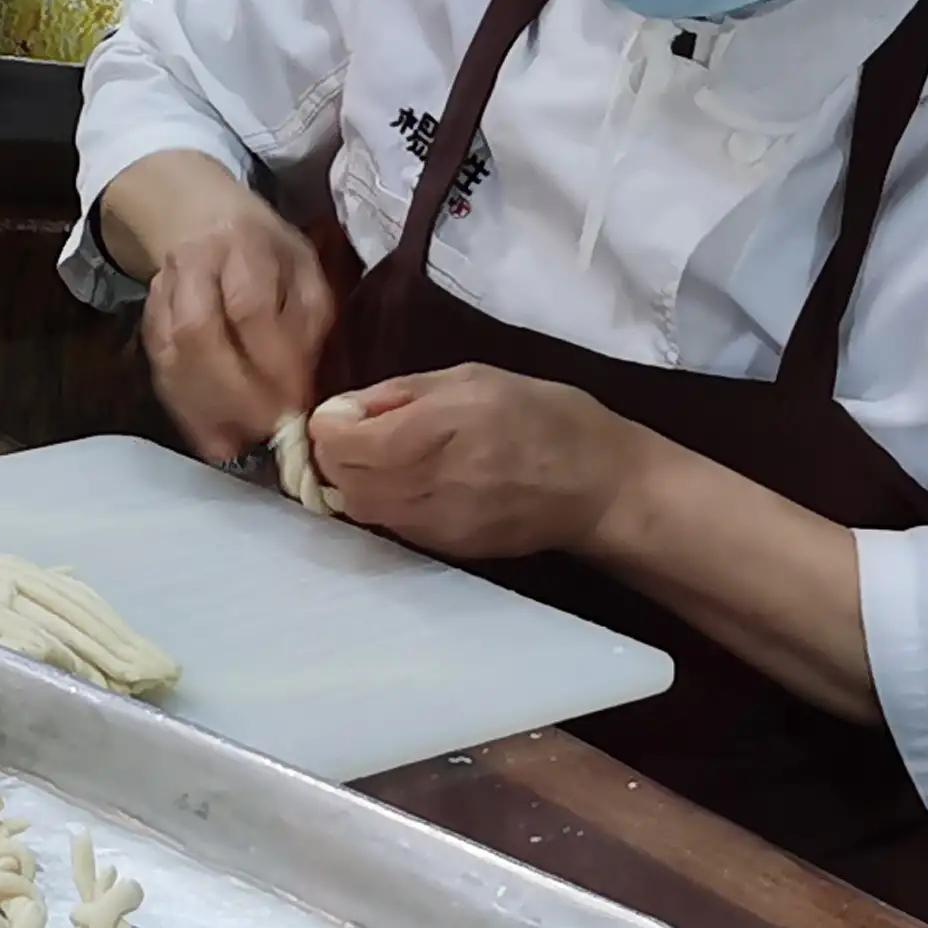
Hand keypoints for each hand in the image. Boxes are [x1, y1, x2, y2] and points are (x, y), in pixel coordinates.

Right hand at [102, 154, 334, 462]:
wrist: (199, 216)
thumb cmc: (265, 251)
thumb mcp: (304, 269)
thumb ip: (307, 324)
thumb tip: (297, 395)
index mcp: (244, 244)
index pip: (250, 307)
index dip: (270, 364)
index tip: (293, 405)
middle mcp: (193, 264)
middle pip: (198, 333)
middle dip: (233, 394)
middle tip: (263, 432)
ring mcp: (162, 292)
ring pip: (171, 356)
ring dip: (205, 408)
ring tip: (238, 442)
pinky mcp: (147, 319)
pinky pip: (160, 370)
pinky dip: (185, 408)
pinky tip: (212, 434)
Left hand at [307, 365, 652, 563]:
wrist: (599, 486)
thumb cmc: (542, 415)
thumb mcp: (472, 377)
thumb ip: (400, 392)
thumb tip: (340, 409)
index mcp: (442, 427)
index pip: (346, 444)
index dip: (327, 426)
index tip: (339, 413)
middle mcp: (434, 481)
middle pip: (345, 481)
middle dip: (334, 456)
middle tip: (353, 434)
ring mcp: (440, 523)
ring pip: (361, 510)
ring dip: (353, 483)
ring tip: (377, 458)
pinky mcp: (448, 550)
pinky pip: (391, 527)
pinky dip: (382, 503)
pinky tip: (404, 482)